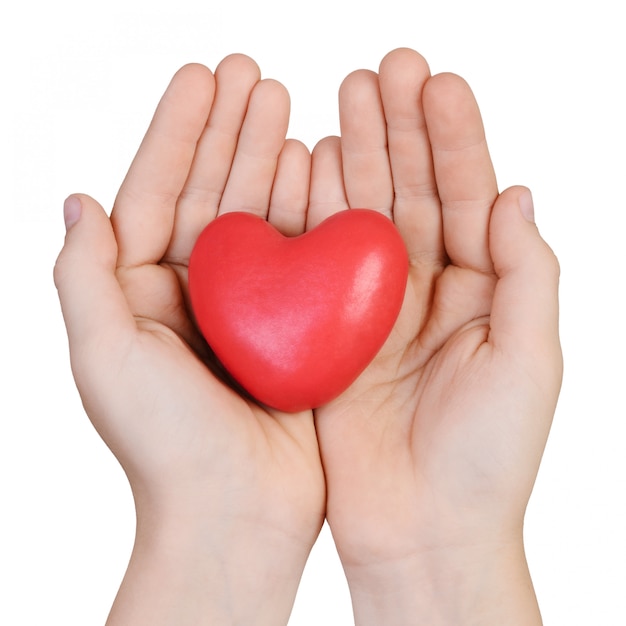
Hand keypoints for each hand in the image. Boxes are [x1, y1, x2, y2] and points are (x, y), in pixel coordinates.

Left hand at [54, 55, 324, 624]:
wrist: (235, 513)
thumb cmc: (164, 445)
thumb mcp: (103, 356)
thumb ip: (84, 276)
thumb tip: (77, 200)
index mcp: (143, 292)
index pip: (157, 192)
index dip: (179, 131)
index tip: (204, 76)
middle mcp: (195, 291)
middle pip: (212, 191)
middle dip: (230, 130)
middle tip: (254, 72)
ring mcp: (250, 304)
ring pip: (260, 214)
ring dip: (271, 156)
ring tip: (287, 102)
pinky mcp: (294, 324)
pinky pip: (301, 254)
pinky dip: (308, 209)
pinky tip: (318, 163)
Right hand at [311, 48, 561, 623]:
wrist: (422, 531)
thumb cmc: (488, 458)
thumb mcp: (530, 359)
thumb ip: (528, 273)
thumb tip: (520, 190)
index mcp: (484, 291)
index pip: (471, 195)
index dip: (455, 137)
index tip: (435, 80)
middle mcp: (429, 291)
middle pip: (414, 193)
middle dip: (400, 131)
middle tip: (381, 70)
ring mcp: (375, 308)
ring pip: (364, 217)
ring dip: (355, 157)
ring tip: (342, 99)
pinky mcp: (331, 333)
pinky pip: (321, 262)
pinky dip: (314, 214)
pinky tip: (306, 168)